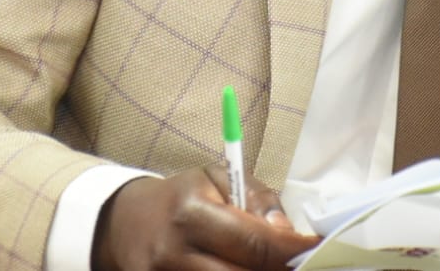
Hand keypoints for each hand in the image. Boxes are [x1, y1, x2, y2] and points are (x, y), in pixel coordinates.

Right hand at [91, 164, 317, 270]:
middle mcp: (174, 252)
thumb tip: (288, 232)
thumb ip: (256, 199)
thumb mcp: (216, 178)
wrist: (123, 222)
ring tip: (271, 267)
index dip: (292, 251)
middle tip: (298, 265)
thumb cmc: (181, 197)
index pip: (254, 242)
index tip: (316, 249)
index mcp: (191, 212)